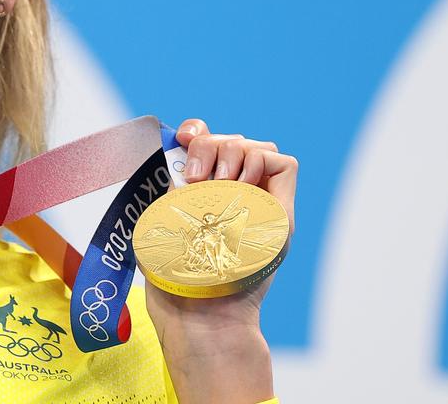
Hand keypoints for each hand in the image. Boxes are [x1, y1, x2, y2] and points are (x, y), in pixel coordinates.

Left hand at [144, 118, 298, 402]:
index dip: (197, 132)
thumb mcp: (164, 223)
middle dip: (210, 145)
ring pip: (256, 147)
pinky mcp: (281, 215)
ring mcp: (259, 204)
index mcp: (203, 194)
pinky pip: (284, 163)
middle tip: (194, 178)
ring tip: (215, 184)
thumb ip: (173, 188)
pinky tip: (238, 185)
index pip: (208, 144)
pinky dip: (260, 162)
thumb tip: (172, 150)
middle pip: (232, 140)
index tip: (181, 139)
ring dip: (232, 153)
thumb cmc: (176, 281)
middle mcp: (234, 196)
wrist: (201, 315)